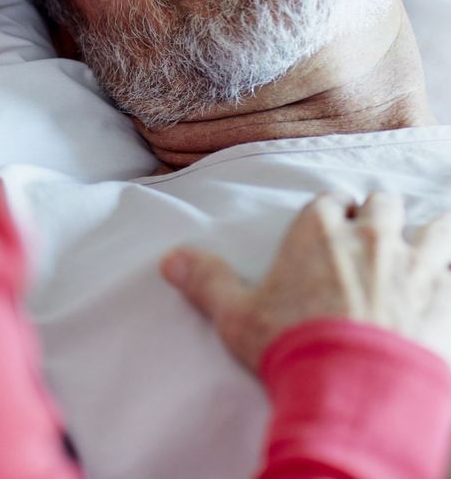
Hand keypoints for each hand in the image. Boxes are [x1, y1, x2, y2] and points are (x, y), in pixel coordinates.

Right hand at [161, 192, 450, 371]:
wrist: (356, 390)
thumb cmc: (293, 347)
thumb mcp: (236, 316)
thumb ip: (206, 281)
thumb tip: (169, 258)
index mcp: (317, 231)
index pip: (329, 202)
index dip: (330, 215)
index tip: (330, 228)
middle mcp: (368, 237)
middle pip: (382, 204)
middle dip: (378, 215)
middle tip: (372, 235)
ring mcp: (414, 263)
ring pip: (432, 227)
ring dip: (426, 233)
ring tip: (422, 245)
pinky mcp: (447, 294)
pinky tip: (447, 278)